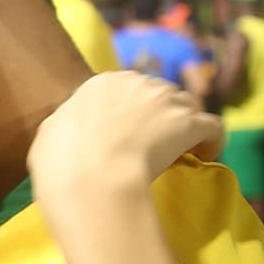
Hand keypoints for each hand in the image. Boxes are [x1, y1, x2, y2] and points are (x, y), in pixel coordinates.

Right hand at [29, 72, 222, 204]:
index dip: (131, 112)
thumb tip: (72, 129)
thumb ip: (67, 123)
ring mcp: (166, 101)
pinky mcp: (190, 124)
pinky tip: (205, 156)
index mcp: (102, 83)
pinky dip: (211, 141)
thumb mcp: (49, 134)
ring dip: (185, 125)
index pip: (128, 88)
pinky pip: (213, 127)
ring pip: (188, 106)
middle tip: (154, 145)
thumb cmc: (62, 162)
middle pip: (160, 94)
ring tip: (181, 152)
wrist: (90, 180)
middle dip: (161, 116)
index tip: (129, 135)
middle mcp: (137, 83)